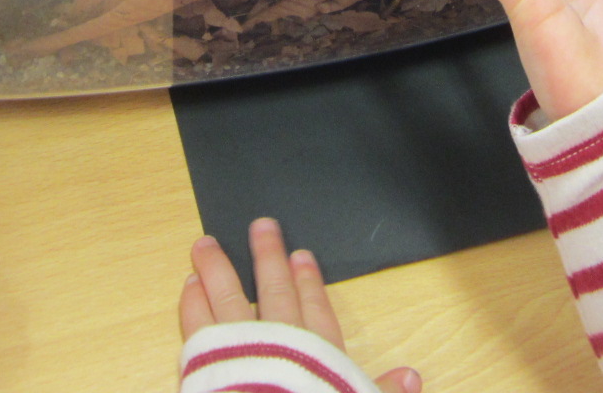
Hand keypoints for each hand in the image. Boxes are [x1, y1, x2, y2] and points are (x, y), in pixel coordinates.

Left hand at [180, 218, 420, 392]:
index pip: (317, 312)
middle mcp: (281, 345)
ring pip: (230, 298)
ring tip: (207, 245)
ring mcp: (242, 349)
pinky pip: (198, 325)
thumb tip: (413, 377)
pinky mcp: (209, 360)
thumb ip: (384, 390)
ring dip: (220, 270)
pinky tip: (189, 283)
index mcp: (320, 358)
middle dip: (267, 257)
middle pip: (275, 292)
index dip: (310, 283)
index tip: (301, 256)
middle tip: (261, 226)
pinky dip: (193, 302)